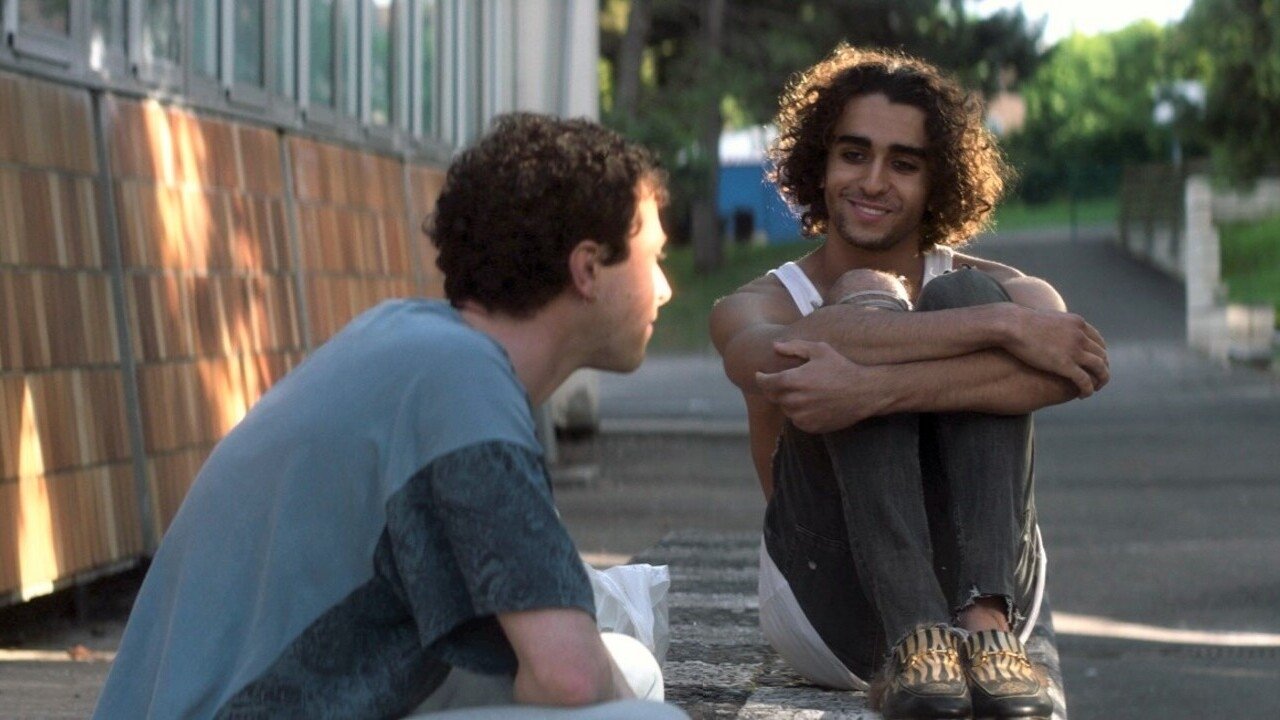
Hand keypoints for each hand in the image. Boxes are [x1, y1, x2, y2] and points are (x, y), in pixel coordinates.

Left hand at [755, 340, 883, 432]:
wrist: (864, 392)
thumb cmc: (842, 368)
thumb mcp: (820, 350)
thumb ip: (794, 347)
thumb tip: (774, 346)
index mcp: (793, 380)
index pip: (765, 382)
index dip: (760, 378)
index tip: (759, 375)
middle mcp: (795, 400)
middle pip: (773, 396)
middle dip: (775, 388)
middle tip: (784, 381)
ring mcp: (802, 416)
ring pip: (785, 409)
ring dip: (788, 400)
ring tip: (804, 391)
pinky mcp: (811, 427)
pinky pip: (797, 420)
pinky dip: (799, 412)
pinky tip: (812, 403)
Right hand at [1005, 306, 1109, 397]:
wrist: (1011, 325)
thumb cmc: (1020, 322)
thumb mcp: (1046, 319)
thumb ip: (1055, 326)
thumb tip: (1051, 330)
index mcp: (1077, 323)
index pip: (1098, 341)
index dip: (1099, 354)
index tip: (1095, 363)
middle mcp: (1080, 336)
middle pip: (1101, 355)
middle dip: (1102, 368)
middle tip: (1097, 378)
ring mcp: (1075, 350)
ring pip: (1099, 368)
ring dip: (1100, 380)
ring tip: (1095, 388)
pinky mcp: (1066, 365)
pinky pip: (1085, 380)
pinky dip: (1088, 389)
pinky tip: (1083, 395)